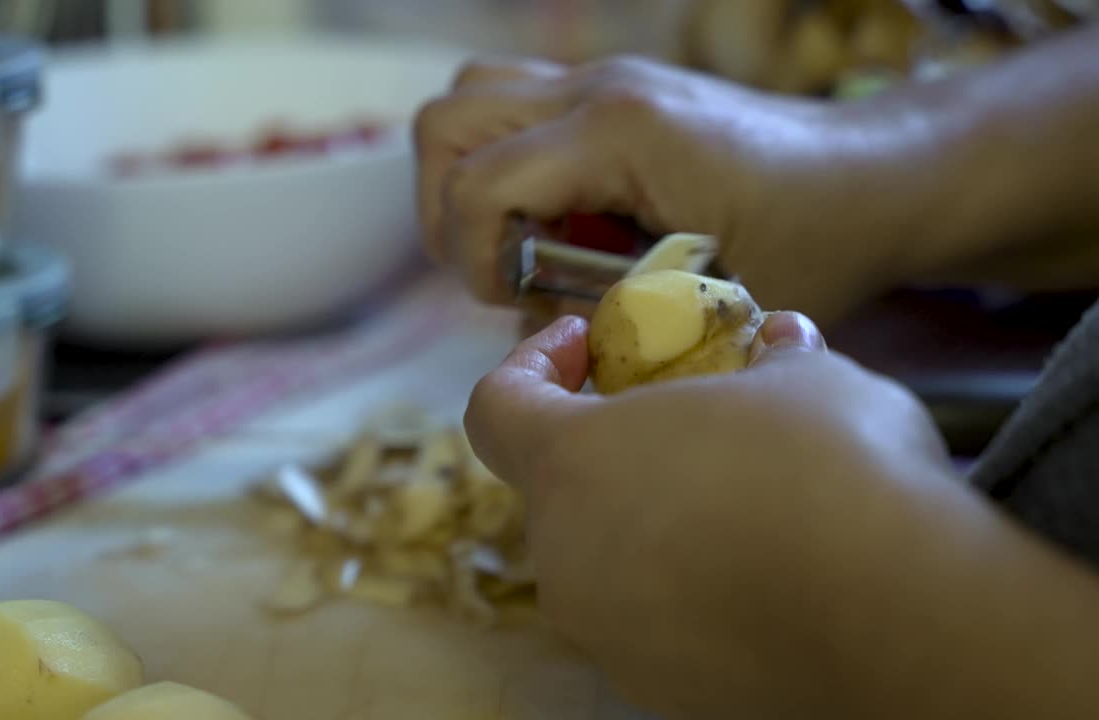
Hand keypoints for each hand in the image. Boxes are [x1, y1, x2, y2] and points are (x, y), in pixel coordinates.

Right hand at [414, 55, 953, 324]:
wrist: (873, 176)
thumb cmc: (813, 241)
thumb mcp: (709, 307)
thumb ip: (605, 322)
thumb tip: (529, 326)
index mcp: (620, 134)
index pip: (477, 185)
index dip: (471, 259)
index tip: (513, 300)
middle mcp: (597, 89)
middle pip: (445, 125)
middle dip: (447, 213)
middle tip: (498, 271)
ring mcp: (600, 79)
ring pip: (468, 101)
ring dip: (465, 178)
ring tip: (516, 240)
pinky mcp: (610, 89)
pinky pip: (512, 105)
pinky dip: (504, 161)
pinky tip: (558, 215)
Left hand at [466, 313, 1098, 718]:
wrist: (907, 619)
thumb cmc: (835, 468)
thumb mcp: (807, 378)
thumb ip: (771, 359)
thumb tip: (781, 341)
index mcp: (572, 465)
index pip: (494, 408)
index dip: (530, 364)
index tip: (584, 345)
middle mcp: (567, 557)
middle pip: (557, 489)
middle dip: (608, 447)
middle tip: (680, 421)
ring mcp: (607, 633)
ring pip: (604, 560)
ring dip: (649, 521)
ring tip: (738, 499)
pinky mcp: (659, 689)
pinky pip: (652, 621)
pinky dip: (684, 590)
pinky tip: (762, 575)